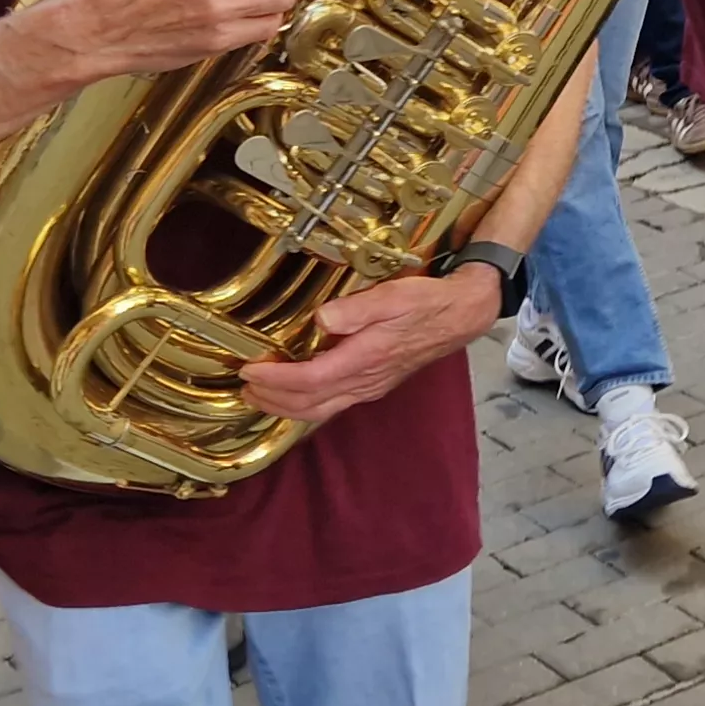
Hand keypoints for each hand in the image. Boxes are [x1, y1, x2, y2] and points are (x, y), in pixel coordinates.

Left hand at [237, 267, 500, 423]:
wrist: (460, 315)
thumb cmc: (425, 301)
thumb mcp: (393, 295)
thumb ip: (357, 309)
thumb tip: (322, 320)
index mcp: (365, 359)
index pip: (310, 380)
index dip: (276, 380)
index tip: (249, 371)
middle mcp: (365, 381)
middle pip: (310, 405)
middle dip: (273, 400)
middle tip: (245, 388)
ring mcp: (370, 388)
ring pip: (320, 410)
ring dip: (286, 408)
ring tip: (260, 398)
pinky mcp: (374, 386)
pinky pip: (333, 405)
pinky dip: (306, 406)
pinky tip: (295, 397)